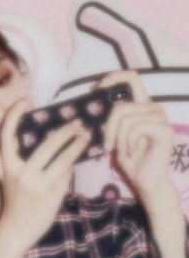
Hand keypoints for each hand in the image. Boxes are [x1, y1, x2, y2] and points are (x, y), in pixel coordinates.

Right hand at [0, 98, 90, 251]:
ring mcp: (38, 185)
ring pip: (63, 159)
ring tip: (87, 135)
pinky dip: (73, 164)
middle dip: (66, 130)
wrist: (15, 230)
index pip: (7, 135)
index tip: (25, 101)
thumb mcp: (4, 176)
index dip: (14, 116)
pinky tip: (79, 156)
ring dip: (77, 144)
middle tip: (78, 122)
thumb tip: (30, 135)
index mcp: (6, 165)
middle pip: (48, 144)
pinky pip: (66, 174)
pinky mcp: (52, 196)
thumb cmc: (12, 199)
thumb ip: (9, 157)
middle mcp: (21, 173)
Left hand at [95, 70, 173, 197]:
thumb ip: (110, 119)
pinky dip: (128, 142)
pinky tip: (132, 152)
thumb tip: (92, 103)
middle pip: (121, 106)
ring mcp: (161, 118)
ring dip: (118, 139)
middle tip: (107, 146)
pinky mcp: (165, 130)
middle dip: (108, 128)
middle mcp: (153, 108)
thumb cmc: (129, 158)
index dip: (113, 78)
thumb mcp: (114, 135)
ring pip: (126, 118)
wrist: (145, 179)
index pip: (132, 78)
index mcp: (141, 106)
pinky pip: (136, 127)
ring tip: (123, 151)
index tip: (96, 88)